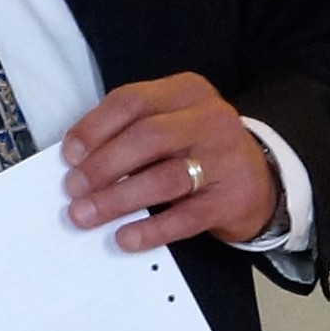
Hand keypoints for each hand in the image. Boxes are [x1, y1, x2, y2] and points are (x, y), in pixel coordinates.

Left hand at [62, 75, 277, 250]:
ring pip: (163, 178)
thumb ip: (132, 131)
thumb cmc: (199, 151)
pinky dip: (151, 229)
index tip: (69, 155)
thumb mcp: (173, 124)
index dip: (95, 128)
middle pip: (146, 138)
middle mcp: (210, 119)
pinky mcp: (231, 199)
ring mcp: (224, 159)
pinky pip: (185, 217)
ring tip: (85, 215)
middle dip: (103, 165)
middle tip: (73, 190)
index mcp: (187, 92)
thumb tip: (78, 161)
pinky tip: (125, 238)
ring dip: (117, 199)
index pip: (132, 101)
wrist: (260, 182)